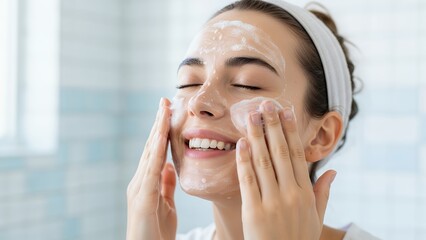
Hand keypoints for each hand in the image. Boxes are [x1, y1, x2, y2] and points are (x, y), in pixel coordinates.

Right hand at [126, 98, 176, 239]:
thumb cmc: (156, 232)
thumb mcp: (166, 204)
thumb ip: (166, 184)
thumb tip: (169, 165)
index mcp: (148, 182)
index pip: (156, 151)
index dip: (161, 131)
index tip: (168, 112)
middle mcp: (141, 181)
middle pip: (152, 147)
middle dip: (158, 123)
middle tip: (165, 101)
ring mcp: (139, 188)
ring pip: (150, 153)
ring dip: (157, 131)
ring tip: (164, 110)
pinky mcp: (143, 198)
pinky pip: (152, 170)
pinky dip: (156, 152)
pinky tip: (161, 137)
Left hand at [236, 100, 336, 239]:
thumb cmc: (298, 239)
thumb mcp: (316, 218)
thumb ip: (323, 193)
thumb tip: (332, 170)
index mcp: (305, 193)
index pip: (297, 154)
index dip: (291, 131)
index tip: (285, 111)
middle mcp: (290, 193)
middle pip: (280, 152)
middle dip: (272, 125)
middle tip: (265, 104)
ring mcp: (272, 202)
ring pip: (264, 161)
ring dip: (257, 135)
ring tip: (251, 116)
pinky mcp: (254, 211)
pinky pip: (248, 180)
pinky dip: (244, 160)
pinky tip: (241, 143)